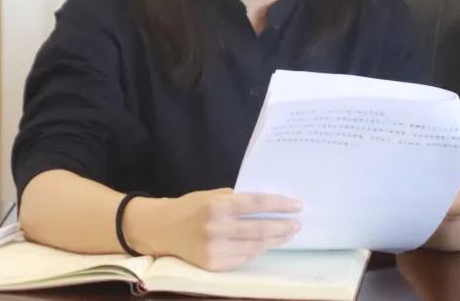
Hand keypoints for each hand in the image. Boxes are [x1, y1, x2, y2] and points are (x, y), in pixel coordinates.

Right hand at [129, 188, 301, 270]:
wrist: (162, 229)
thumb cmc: (191, 207)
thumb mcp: (212, 195)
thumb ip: (237, 199)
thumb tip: (268, 204)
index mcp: (218, 205)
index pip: (257, 204)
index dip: (280, 205)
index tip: (298, 205)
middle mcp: (217, 228)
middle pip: (260, 228)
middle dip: (282, 226)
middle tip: (297, 224)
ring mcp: (215, 249)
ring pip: (254, 246)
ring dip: (273, 240)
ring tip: (286, 234)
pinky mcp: (213, 265)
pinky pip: (243, 259)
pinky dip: (257, 252)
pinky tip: (265, 245)